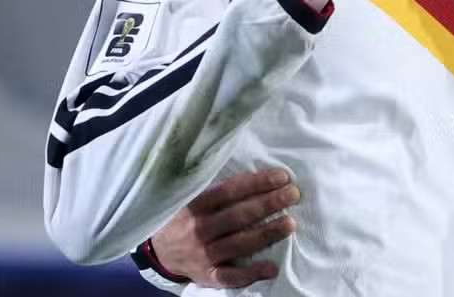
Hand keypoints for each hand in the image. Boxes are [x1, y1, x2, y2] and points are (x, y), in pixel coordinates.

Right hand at [150, 168, 298, 287]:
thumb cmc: (185, 218)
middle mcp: (199, 230)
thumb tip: (259, 176)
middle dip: (269, 204)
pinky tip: (272, 268)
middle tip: (293, 195)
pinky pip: (230, 277)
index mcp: (195, 206)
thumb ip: (218, 189)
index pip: (230, 191)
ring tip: (290, 224)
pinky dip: (251, 274)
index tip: (283, 177)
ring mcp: (203, 255)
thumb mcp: (191, 198)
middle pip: (239, 216)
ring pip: (239, 244)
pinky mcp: (207, 275)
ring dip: (267, 234)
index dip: (258, 183)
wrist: (159, 251)